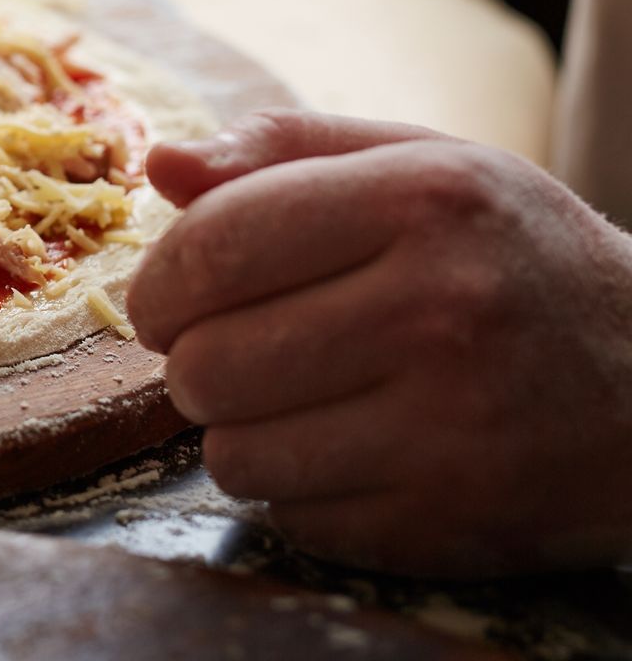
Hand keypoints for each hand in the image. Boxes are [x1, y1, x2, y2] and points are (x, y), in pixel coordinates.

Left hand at [126, 109, 631, 574]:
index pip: (213, 247)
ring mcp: (451, 429)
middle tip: (232, 349)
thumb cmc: (512, 256)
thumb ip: (283, 151)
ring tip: (293, 398)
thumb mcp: (421, 164)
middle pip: (206, 361)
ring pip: (233, 454)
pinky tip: (350, 447)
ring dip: (237, 431)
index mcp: (423, 203)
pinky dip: (295, 489)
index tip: (165, 298)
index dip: (158, 281)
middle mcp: (440, 312)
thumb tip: (162, 165)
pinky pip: (292, 517)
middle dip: (190, 359)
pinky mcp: (450, 521)